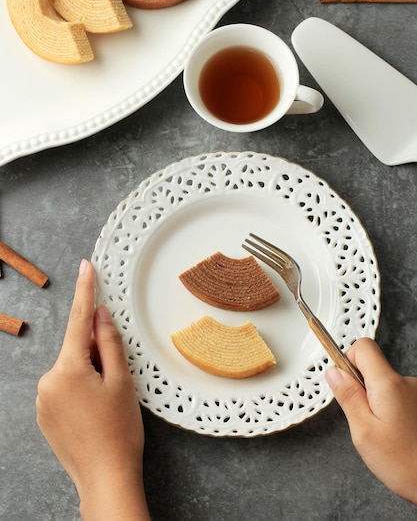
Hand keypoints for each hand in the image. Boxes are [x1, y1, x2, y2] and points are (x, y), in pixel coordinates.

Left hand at [36, 259, 149, 519]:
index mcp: (67, 369)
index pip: (79, 320)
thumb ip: (109, 342)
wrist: (105, 478)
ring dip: (89, 371)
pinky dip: (80, 386)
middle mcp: (47, 381)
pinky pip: (63, 386)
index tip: (86, 266)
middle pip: (76, 348)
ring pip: (70, 368)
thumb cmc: (119, 431)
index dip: (85, 290)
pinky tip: (95, 409)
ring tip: (108, 401)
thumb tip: (100, 314)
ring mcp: (43, 400)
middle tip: (117, 376)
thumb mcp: (121, 381)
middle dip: (97, 351)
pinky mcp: (44, 414)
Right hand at [326, 338, 416, 505]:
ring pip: (385, 384)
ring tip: (385, 432)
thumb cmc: (404, 464)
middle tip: (365, 419)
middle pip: (373, 366)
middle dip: (362, 387)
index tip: (344, 383)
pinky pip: (398, 396)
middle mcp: (407, 382)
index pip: (363, 347)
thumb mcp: (364, 432)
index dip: (348, 360)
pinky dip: (392, 410)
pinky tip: (396, 434)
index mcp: (389, 385)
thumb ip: (348, 397)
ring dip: (378, 402)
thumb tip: (334, 372)